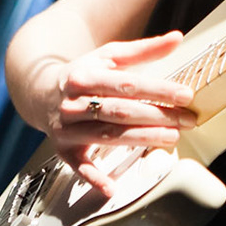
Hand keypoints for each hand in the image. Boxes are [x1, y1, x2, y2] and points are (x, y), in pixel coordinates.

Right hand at [45, 32, 196, 192]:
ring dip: (141, 139)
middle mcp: (73, 103)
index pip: (127, 84)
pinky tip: (112, 187)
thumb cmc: (81, 74)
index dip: (158, 90)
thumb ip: (143, 50)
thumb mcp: (108, 57)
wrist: (39, 92)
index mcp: (83, 76)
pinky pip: (78, 166)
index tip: (185, 95)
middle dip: (157, 116)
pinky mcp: (63, 149)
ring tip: (171, 138)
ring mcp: (67, 128)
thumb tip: (176, 38)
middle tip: (186, 120)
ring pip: (107, 135)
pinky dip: (94, 178)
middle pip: (120, 111)